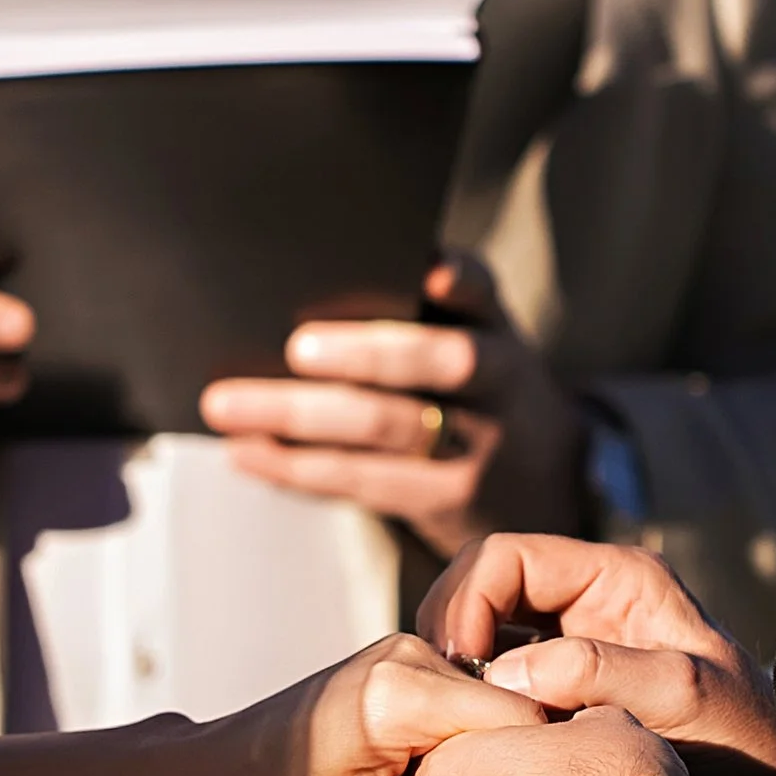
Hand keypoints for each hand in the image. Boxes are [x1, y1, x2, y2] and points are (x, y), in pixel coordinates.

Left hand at [175, 632, 551, 775]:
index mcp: (399, 692)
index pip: (516, 716)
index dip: (542, 765)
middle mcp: (409, 656)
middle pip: (511, 707)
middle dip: (520, 762)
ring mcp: (407, 654)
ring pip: (493, 707)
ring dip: (495, 757)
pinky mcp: (405, 666)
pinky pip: (465, 703)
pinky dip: (470, 747)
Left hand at [199, 254, 589, 562]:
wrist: (549, 486)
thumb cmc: (485, 394)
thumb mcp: (484, 342)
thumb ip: (433, 308)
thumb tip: (318, 272)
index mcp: (499, 331)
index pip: (484, 294)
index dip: (461, 282)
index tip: (430, 272)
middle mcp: (498, 385)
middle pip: (439, 362)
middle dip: (365, 354)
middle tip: (296, 348)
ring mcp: (478, 449)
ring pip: (386, 428)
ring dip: (298, 417)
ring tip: (227, 406)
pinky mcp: (445, 503)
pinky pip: (361, 481)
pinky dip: (296, 467)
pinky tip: (247, 452)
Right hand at [423, 531, 775, 769]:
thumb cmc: (740, 739)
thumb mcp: (683, 697)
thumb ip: (603, 673)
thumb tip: (508, 676)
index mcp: (616, 577)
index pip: (505, 558)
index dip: (466, 602)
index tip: (456, 664)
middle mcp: (586, 599)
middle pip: (481, 588)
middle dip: (449, 633)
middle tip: (439, 693)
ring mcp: (571, 642)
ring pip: (482, 634)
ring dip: (455, 670)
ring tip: (450, 719)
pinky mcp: (560, 688)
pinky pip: (496, 677)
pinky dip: (473, 700)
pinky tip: (471, 737)